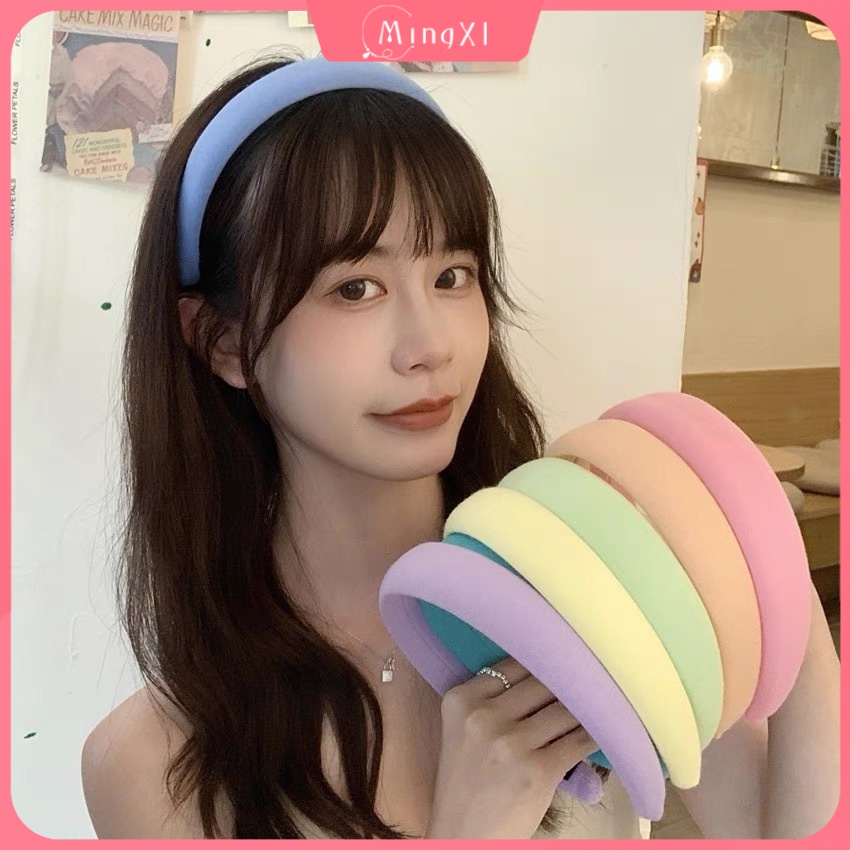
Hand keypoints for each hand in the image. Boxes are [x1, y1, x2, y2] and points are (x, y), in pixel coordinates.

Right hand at [424, 658, 596, 838]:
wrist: (463, 839)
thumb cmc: (468, 784)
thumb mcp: (463, 731)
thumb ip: (492, 700)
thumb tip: (550, 668)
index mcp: (460, 699)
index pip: (513, 664)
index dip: (544, 662)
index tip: (564, 660)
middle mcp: (482, 716)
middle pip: (541, 682)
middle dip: (569, 682)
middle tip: (592, 678)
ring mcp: (509, 743)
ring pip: (564, 709)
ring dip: (587, 707)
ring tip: (604, 702)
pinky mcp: (537, 771)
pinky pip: (579, 740)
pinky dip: (597, 734)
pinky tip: (609, 730)